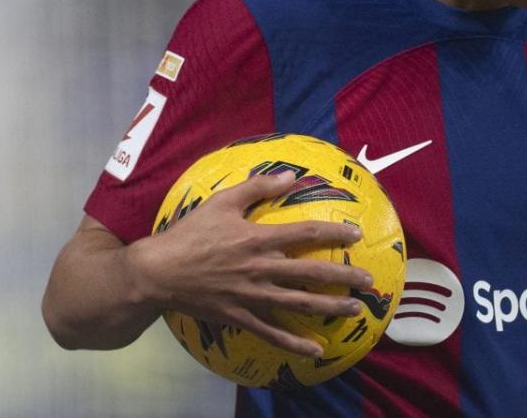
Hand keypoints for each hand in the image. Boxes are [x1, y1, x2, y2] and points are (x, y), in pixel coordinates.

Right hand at [125, 171, 371, 356]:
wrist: (158, 271)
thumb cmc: (190, 234)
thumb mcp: (221, 202)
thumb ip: (257, 188)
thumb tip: (290, 175)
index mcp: (258, 238)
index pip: (306, 234)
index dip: (334, 233)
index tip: (356, 235)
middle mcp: (261, 268)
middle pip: (312, 273)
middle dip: (344, 276)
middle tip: (368, 281)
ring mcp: (252, 295)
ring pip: (299, 303)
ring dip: (330, 307)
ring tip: (354, 310)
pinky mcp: (240, 316)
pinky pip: (272, 332)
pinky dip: (295, 343)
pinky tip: (316, 349)